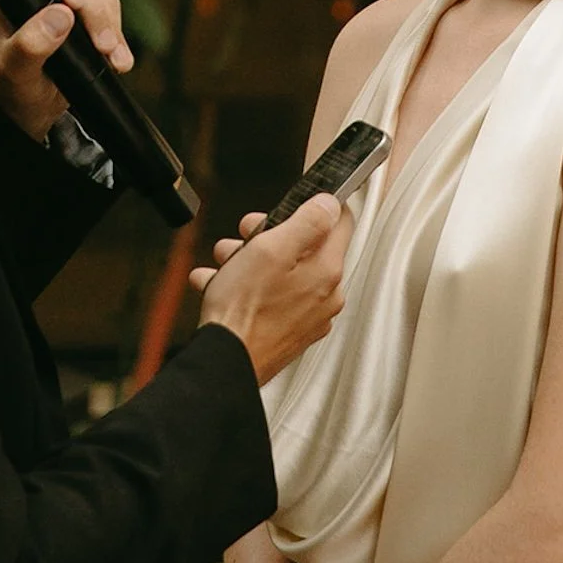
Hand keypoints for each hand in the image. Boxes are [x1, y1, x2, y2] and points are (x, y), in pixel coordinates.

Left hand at [0, 0, 132, 142]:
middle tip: (101, 45)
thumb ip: (31, 45)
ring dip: (108, 25)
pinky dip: (116, 35)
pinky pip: (108, 11)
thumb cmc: (12, 87)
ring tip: (111, 56)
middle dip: (93, 11)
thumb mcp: (15, 71)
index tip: (73, 0)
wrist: (28, 110)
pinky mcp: (81, 12)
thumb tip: (61, 16)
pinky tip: (118, 59)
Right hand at [191, 201, 349, 385]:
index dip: (319, 203)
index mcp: (327, 272)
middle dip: (271, 234)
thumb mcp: (270, 249)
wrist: (224, 363)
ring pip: (284, 273)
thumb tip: (329, 203)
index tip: (299, 199)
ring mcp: (308, 317)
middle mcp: (325, 296)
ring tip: (224, 263)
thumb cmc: (243, 311)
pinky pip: (272, 298)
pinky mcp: (288, 333)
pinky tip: (219, 285)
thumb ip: (306, 222)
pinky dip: (248, 288)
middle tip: (246, 233)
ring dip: (252, 260)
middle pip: (307, 247)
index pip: (342, 222)